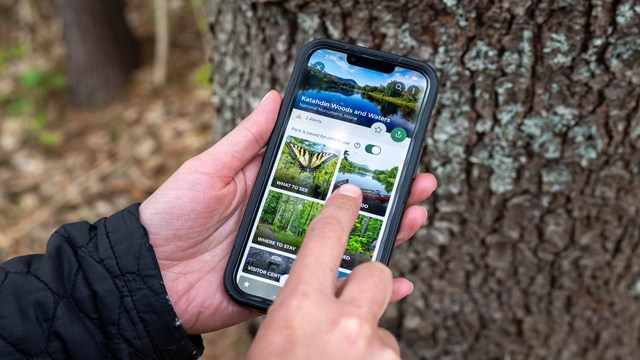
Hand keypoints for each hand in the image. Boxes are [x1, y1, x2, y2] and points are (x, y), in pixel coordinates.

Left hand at [139, 91, 436, 333]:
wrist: (149, 276)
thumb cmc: (174, 215)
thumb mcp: (210, 169)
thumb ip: (247, 140)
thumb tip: (276, 97)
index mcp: (277, 191)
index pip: (330, 175)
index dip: (362, 164)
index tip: (394, 150)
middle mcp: (291, 222)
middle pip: (349, 211)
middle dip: (388, 197)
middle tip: (420, 183)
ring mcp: (292, 257)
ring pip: (349, 247)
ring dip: (387, 234)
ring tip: (415, 217)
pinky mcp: (287, 289)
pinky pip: (331, 288)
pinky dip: (363, 286)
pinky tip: (396, 281)